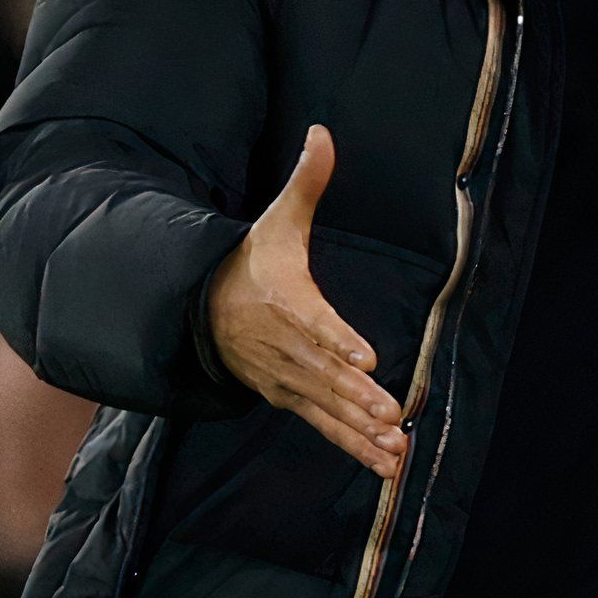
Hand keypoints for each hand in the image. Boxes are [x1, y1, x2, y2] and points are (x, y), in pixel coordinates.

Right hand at [207, 125, 407, 477]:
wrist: (203, 308)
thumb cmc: (251, 262)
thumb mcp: (276, 220)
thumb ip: (306, 181)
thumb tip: (323, 131)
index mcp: (286, 302)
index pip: (314, 321)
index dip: (339, 339)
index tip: (366, 355)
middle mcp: (286, 347)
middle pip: (324, 374)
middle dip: (357, 395)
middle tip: (390, 414)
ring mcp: (287, 378)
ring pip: (326, 407)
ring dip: (360, 430)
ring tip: (394, 448)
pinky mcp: (292, 398)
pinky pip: (325, 426)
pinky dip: (354, 446)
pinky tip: (387, 466)